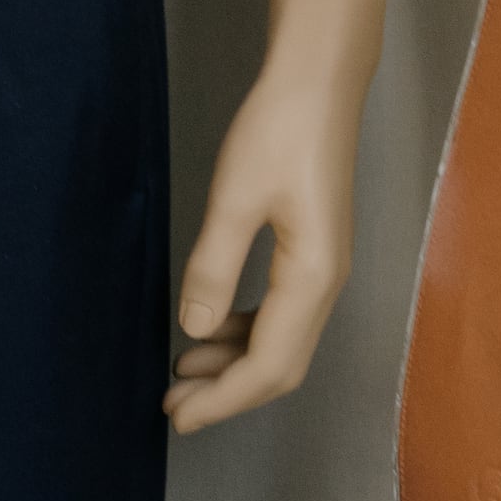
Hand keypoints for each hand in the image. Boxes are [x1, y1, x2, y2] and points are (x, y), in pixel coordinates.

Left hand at [165, 0, 385, 433]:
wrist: (318, 83)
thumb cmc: (278, 131)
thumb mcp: (235, 198)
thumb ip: (214, 266)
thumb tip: (195, 330)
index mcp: (313, 279)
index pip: (269, 366)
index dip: (223, 399)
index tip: (179, 416)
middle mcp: (327, 284)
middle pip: (281, 366)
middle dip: (228, 392)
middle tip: (173, 405)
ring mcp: (324, 270)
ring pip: (282, 342)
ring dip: (234, 364)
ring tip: (184, 369)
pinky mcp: (314, 253)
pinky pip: (281, 314)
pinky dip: (246, 332)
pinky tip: (212, 327)